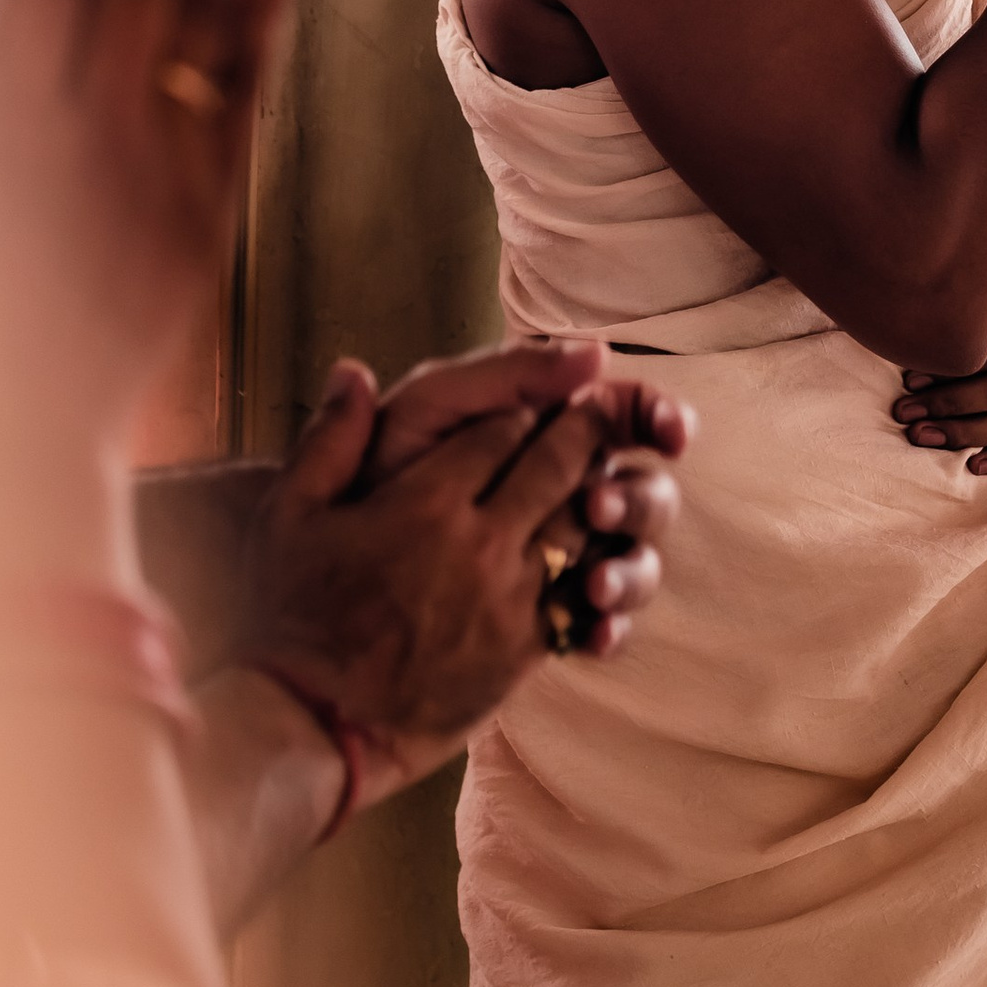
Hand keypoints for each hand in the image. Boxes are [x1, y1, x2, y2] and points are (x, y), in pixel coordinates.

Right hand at [228, 352, 686, 802]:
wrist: (315, 724)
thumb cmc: (294, 618)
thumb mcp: (289, 517)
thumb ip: (329, 439)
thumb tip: (353, 371)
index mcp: (425, 502)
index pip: (502, 429)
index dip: (524, 404)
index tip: (538, 393)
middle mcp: (478, 543)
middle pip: (555, 465)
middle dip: (581, 429)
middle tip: (597, 407)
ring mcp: (508, 598)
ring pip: (580, 524)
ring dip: (599, 490)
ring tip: (606, 468)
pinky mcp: (523, 650)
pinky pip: (579, 592)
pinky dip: (596, 562)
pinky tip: (600, 547)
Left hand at [365, 341, 692, 651]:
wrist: (319, 581)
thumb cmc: (374, 475)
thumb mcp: (427, 410)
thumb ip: (501, 373)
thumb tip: (596, 351)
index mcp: (544, 436)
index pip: (621, 418)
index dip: (653, 417)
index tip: (666, 430)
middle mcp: (566, 494)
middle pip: (642, 490)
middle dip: (639, 498)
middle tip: (600, 508)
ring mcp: (563, 560)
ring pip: (634, 558)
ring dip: (630, 568)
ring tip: (595, 585)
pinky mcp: (549, 621)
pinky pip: (603, 624)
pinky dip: (608, 628)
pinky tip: (593, 635)